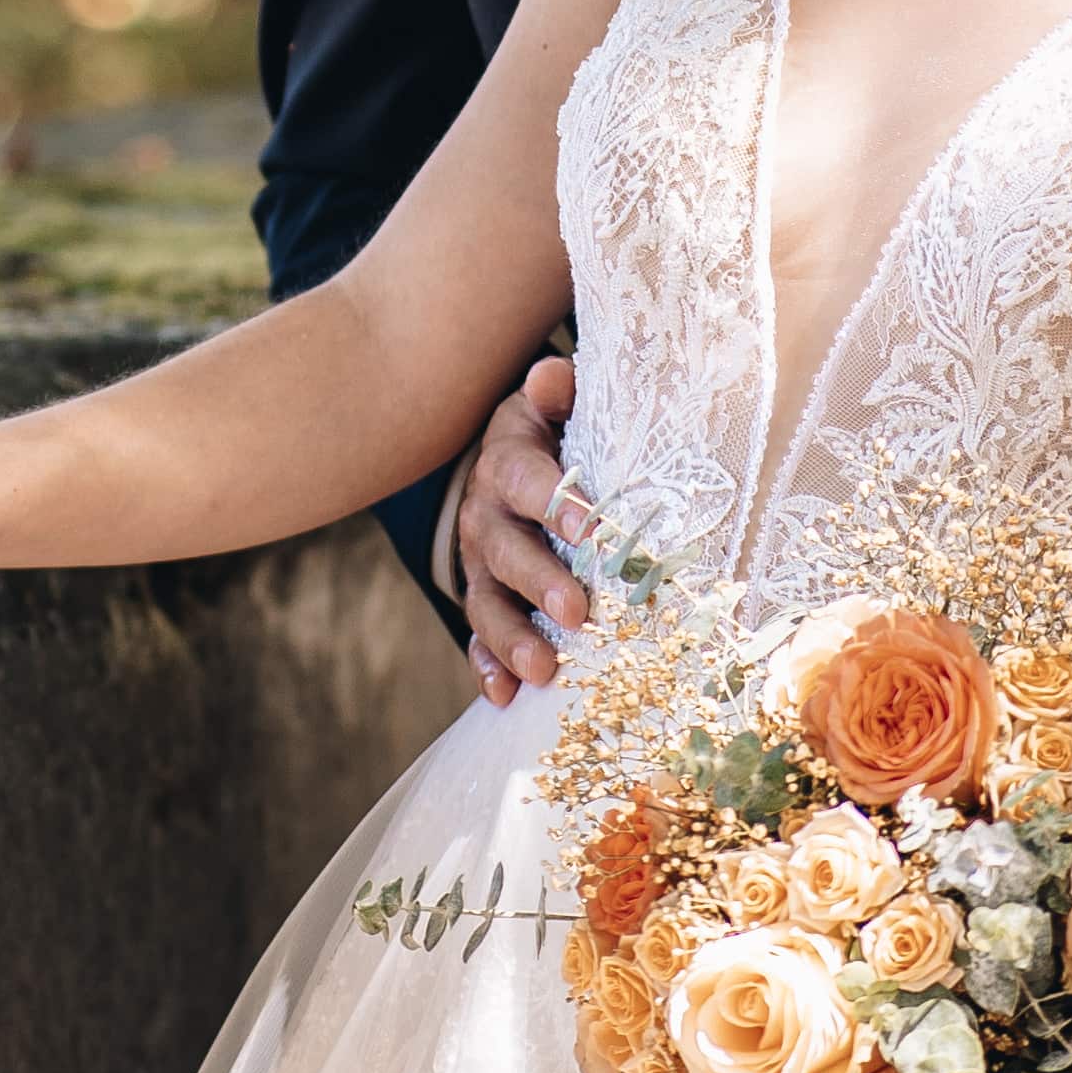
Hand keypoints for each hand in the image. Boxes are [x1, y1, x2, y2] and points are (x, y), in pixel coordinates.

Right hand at [451, 354, 581, 706]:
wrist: (523, 459)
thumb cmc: (561, 433)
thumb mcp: (559, 404)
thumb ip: (561, 392)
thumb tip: (555, 375)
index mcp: (508, 461)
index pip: (526, 478)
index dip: (556, 500)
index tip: (592, 527)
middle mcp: (485, 513)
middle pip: (504, 550)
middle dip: (538, 582)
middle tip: (576, 613)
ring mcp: (480, 563)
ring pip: (487, 601)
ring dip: (511, 637)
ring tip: (542, 671)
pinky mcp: (485, 599)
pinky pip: (479, 636)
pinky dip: (488, 667)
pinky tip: (504, 697)